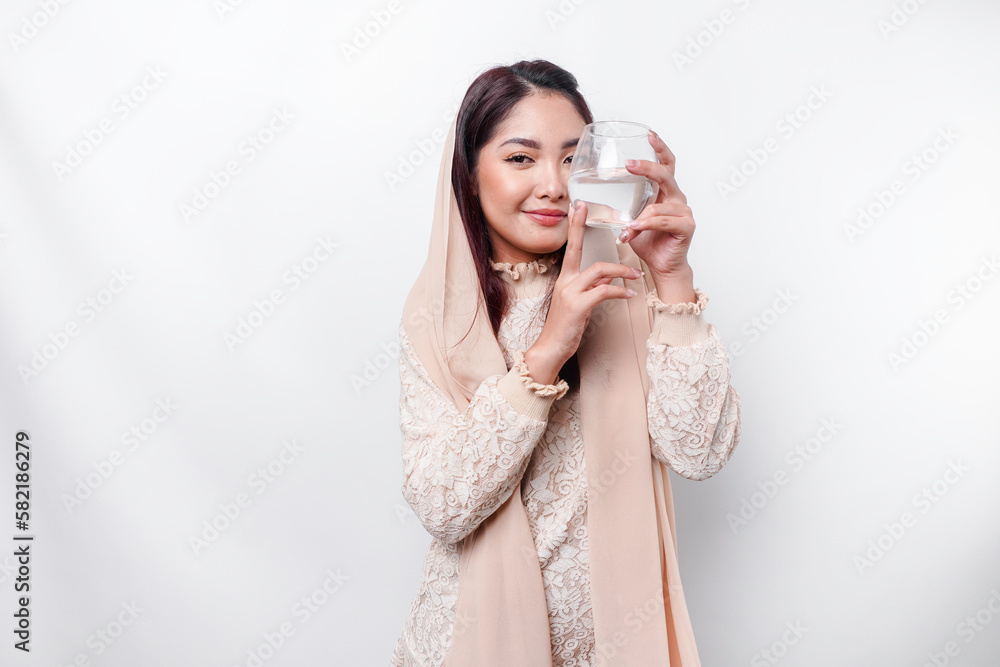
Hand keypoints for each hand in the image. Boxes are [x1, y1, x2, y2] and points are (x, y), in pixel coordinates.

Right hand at [523, 200, 640, 384]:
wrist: (551, 348)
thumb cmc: (565, 327)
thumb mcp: (579, 304)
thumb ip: (592, 287)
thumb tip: (608, 279)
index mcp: (565, 279)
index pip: (570, 248)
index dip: (574, 227)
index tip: (577, 208)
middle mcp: (565, 281)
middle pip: (578, 249)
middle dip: (581, 227)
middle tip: (588, 208)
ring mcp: (570, 293)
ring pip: (599, 271)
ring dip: (621, 271)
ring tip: (636, 274)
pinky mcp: (578, 306)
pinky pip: (604, 291)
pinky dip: (619, 291)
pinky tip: (630, 295)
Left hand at [617, 130, 694, 280]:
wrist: (662, 266)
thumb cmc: (649, 243)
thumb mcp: (632, 220)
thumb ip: (623, 208)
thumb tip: (596, 199)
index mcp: (666, 193)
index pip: (666, 165)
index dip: (659, 148)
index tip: (648, 134)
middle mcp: (677, 199)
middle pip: (665, 175)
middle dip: (647, 167)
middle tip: (629, 164)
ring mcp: (684, 212)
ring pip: (658, 205)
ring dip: (639, 216)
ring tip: (626, 227)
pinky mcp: (686, 227)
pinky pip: (663, 222)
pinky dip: (646, 225)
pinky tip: (633, 230)